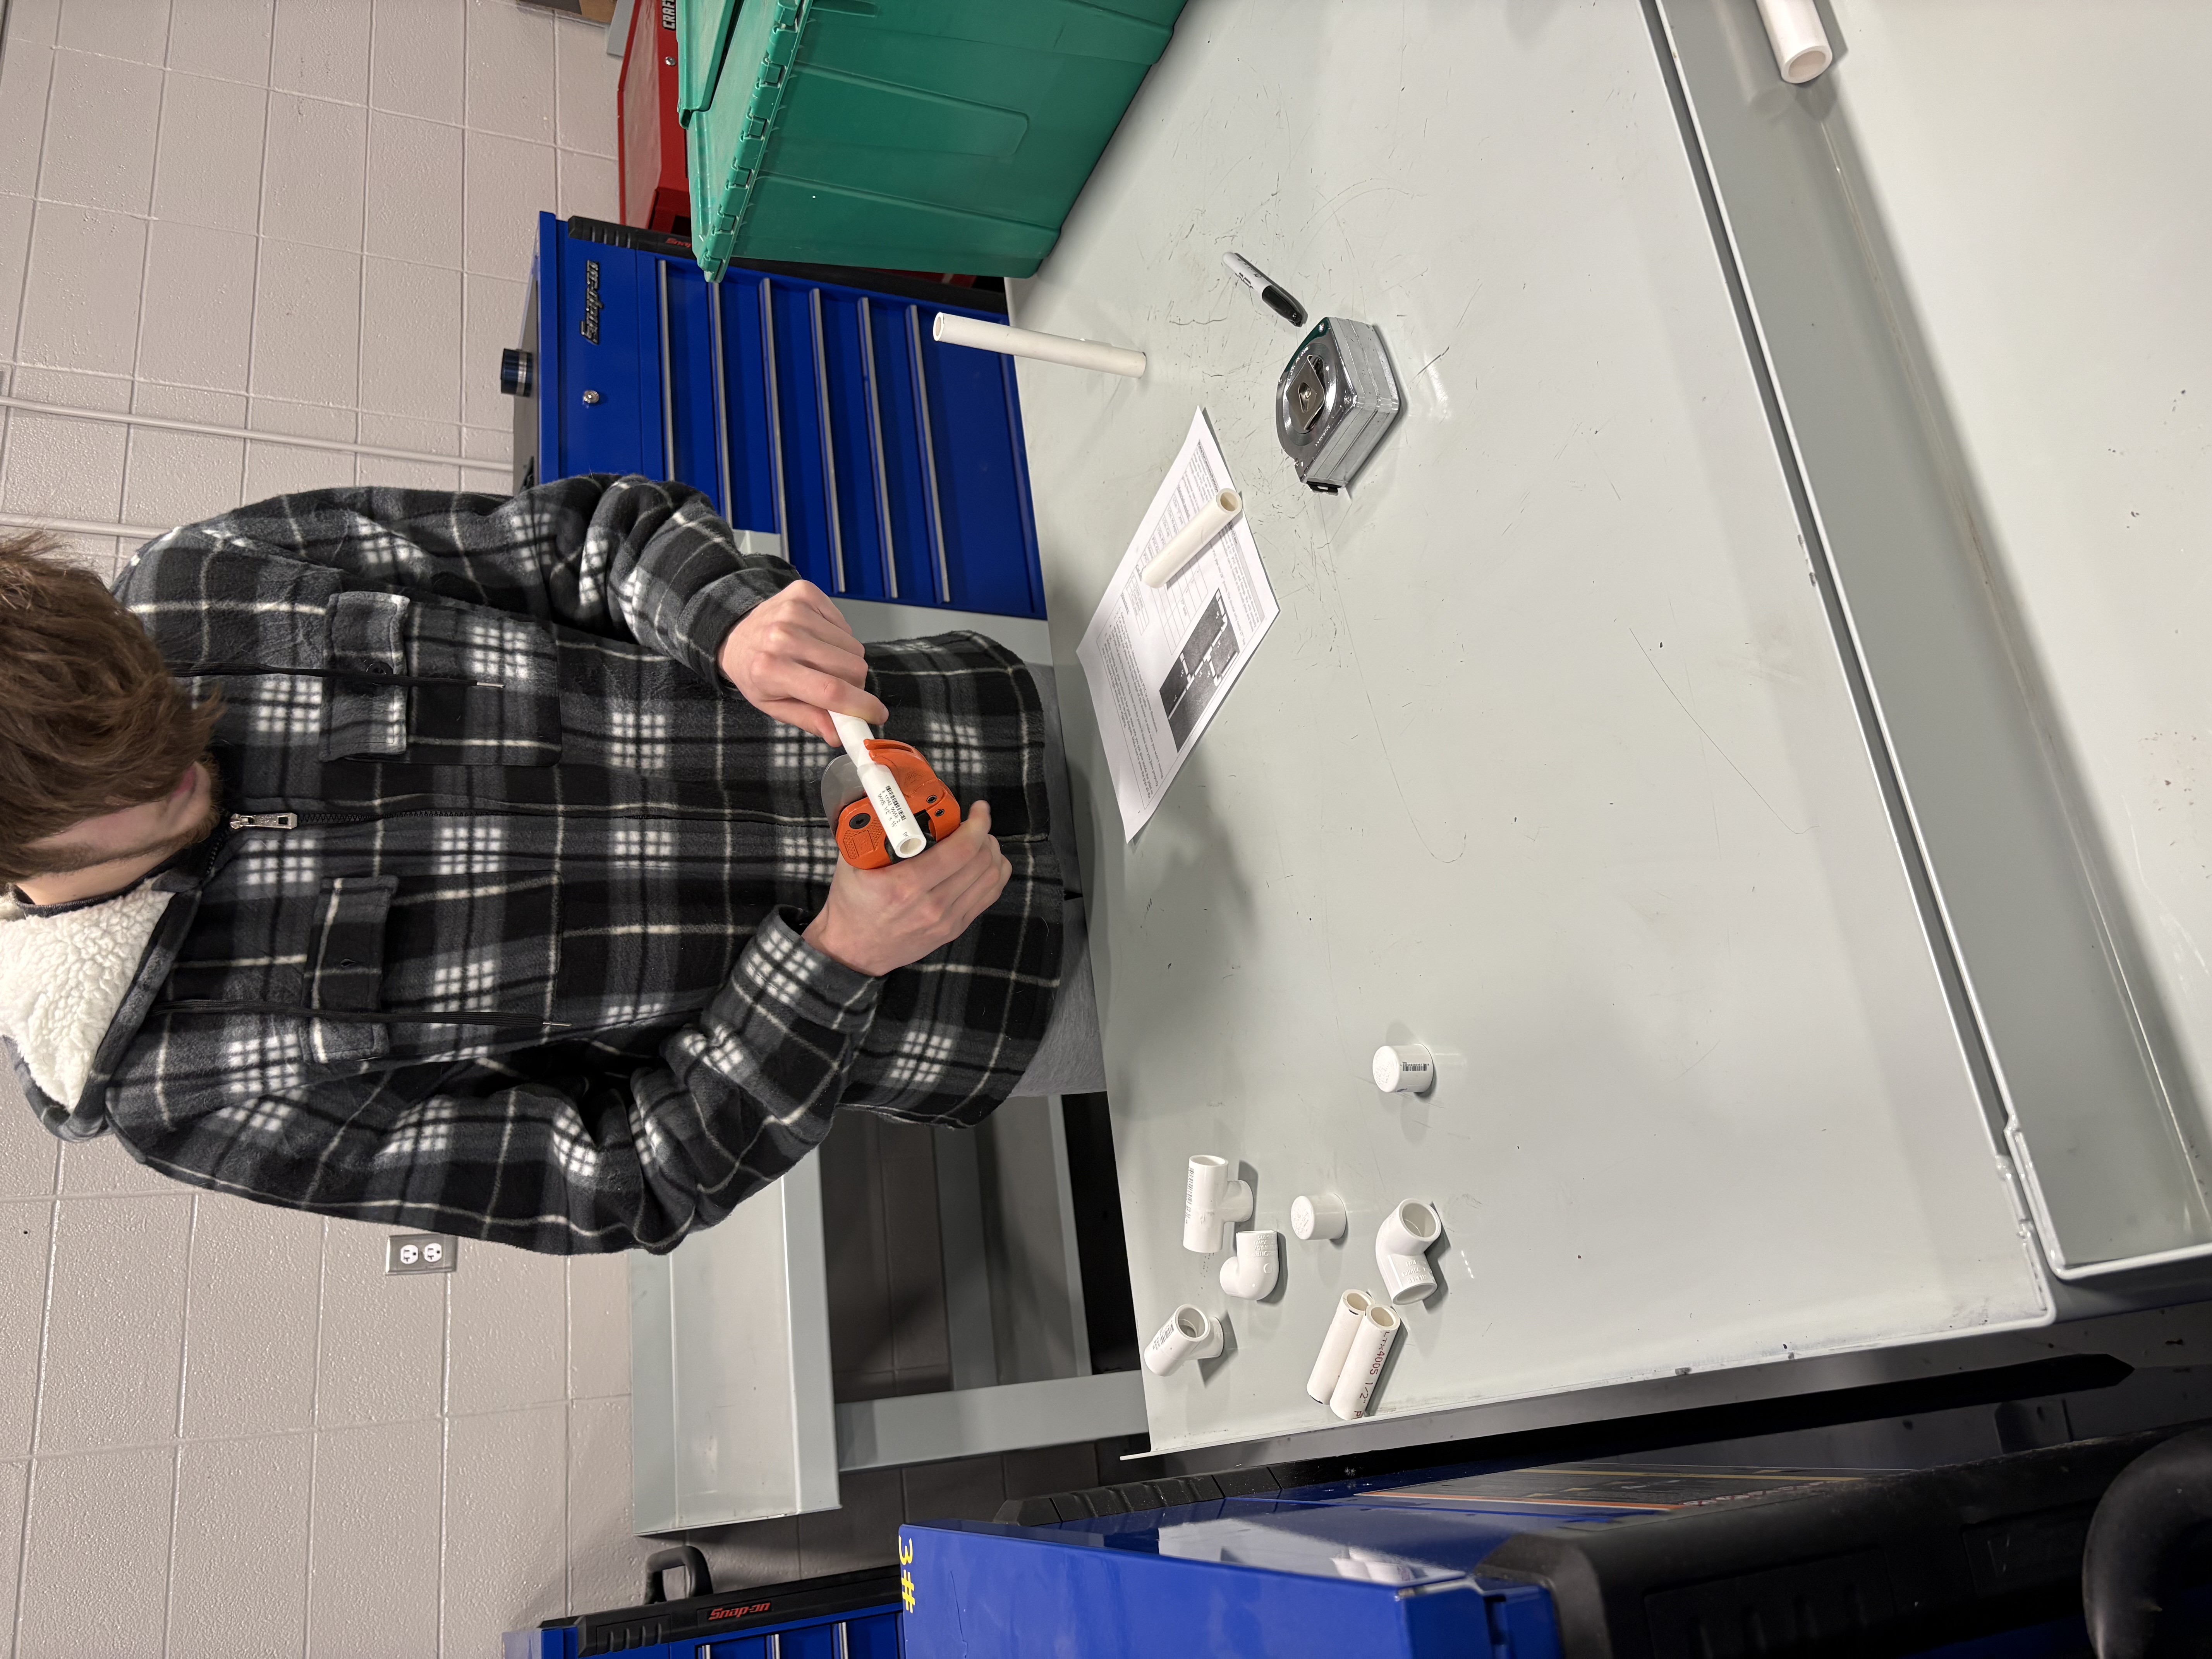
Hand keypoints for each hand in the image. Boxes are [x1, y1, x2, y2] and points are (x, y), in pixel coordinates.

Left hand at [718, 580, 887, 743]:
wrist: (735, 633)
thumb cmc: (756, 672)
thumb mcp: (774, 705)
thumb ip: (809, 720)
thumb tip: (839, 735)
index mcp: (771, 670)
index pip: (831, 691)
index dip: (862, 705)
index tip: (878, 714)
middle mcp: (783, 636)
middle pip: (851, 667)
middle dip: (854, 683)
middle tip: (836, 686)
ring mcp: (795, 611)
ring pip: (853, 646)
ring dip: (845, 660)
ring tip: (822, 661)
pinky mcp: (805, 593)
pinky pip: (845, 624)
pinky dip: (838, 637)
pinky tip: (818, 640)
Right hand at [803, 802, 1011, 975]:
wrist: (852, 951)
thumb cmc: (851, 906)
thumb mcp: (852, 863)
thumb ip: (869, 829)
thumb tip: (883, 796)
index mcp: (906, 885)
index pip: (961, 849)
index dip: (978, 823)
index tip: (978, 809)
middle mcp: (932, 904)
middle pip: (982, 861)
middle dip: (985, 834)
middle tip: (976, 823)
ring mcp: (947, 920)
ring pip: (991, 878)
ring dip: (993, 853)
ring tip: (982, 841)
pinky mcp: (954, 929)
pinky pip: (989, 897)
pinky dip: (994, 875)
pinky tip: (985, 863)